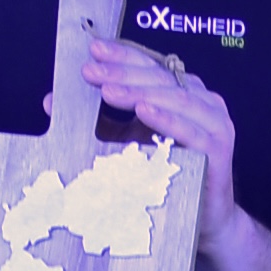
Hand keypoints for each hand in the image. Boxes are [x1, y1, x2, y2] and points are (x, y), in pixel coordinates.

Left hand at [85, 36, 250, 270]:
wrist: (204, 219)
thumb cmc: (168, 176)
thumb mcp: (127, 143)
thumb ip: (98, 120)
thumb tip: (51, 102)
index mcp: (182, 91)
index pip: (149, 65)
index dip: (122, 56)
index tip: (93, 51)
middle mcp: (202, 100)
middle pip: (159, 78)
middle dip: (122, 73)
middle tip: (90, 72)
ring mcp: (215, 122)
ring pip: (175, 98)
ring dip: (139, 92)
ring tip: (109, 90)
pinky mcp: (219, 149)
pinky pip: (191, 130)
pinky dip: (166, 119)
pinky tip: (144, 111)